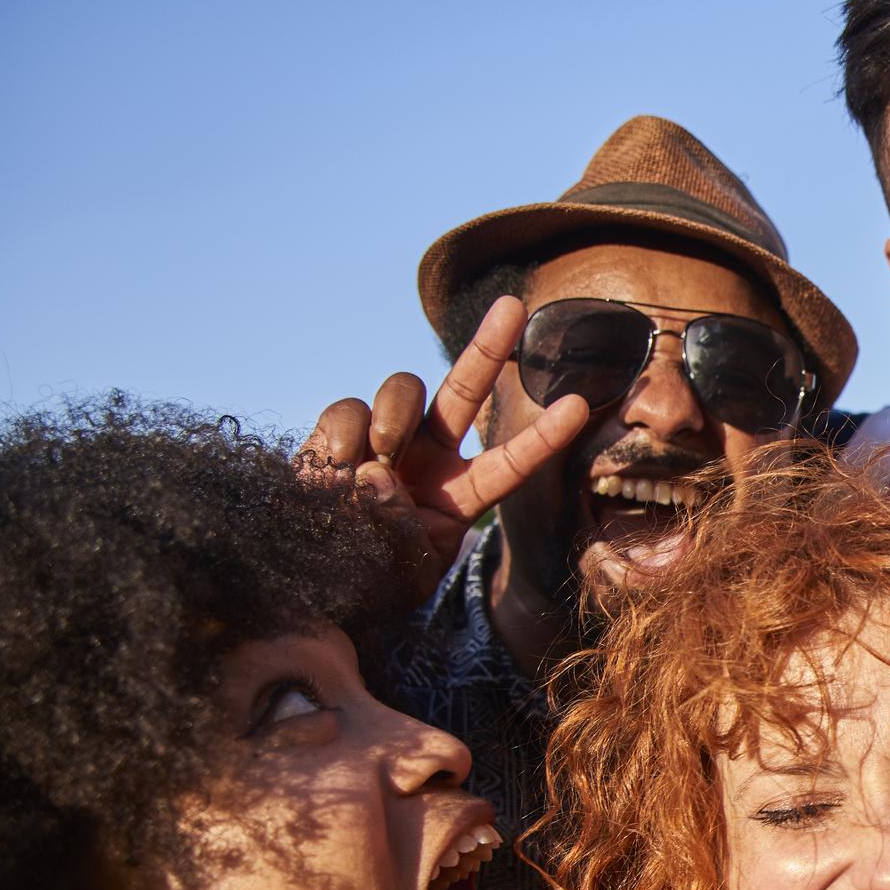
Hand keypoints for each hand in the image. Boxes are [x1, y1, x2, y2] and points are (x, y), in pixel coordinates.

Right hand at [296, 294, 587, 600]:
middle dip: (490, 346)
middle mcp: (428, 457)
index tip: (580, 407)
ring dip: (396, 416)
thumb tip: (377, 474)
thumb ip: (402, 530)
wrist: (309, 581)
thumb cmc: (368, 581)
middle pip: (465, 390)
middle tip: (516, 307)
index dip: (542, 437)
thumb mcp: (405, 571)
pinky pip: (348, 410)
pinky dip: (344, 435)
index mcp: (459, 494)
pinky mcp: (337, 434)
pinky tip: (334, 470)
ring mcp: (383, 440)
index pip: (509, 463)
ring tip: (380, 460)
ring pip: (405, 389)